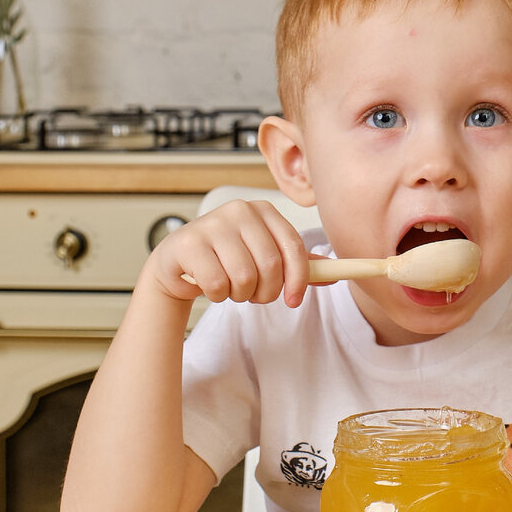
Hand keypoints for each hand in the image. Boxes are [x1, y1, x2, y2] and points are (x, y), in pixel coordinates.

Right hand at [146, 199, 312, 306]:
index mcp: (263, 211)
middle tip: (253, 294)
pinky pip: (218, 284)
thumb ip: (296, 264)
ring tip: (230, 286)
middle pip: (271, 266)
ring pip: (245, 277)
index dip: (299, 279)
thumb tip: (333, 274)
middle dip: (266, 292)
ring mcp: (212, 224)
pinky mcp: (189, 243)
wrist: (178, 263)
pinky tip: (209, 284)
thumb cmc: (226, 258)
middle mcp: (240, 211)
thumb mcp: (264, 256)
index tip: (294, 300)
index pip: (293, 247)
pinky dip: (218, 295)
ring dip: (240, 294)